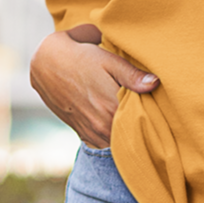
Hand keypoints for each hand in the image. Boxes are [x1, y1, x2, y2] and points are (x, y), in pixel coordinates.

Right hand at [28, 27, 156, 147]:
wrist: (44, 64)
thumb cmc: (78, 57)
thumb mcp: (107, 59)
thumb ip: (131, 74)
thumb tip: (155, 83)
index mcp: (110, 106)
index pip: (141, 121)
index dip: (152, 117)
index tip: (160, 111)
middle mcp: (101, 125)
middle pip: (132, 135)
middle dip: (142, 128)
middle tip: (153, 118)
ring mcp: (92, 133)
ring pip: (118, 144)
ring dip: (127, 136)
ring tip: (137, 123)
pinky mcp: (83, 135)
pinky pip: (106, 145)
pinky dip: (114, 139)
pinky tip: (119, 127)